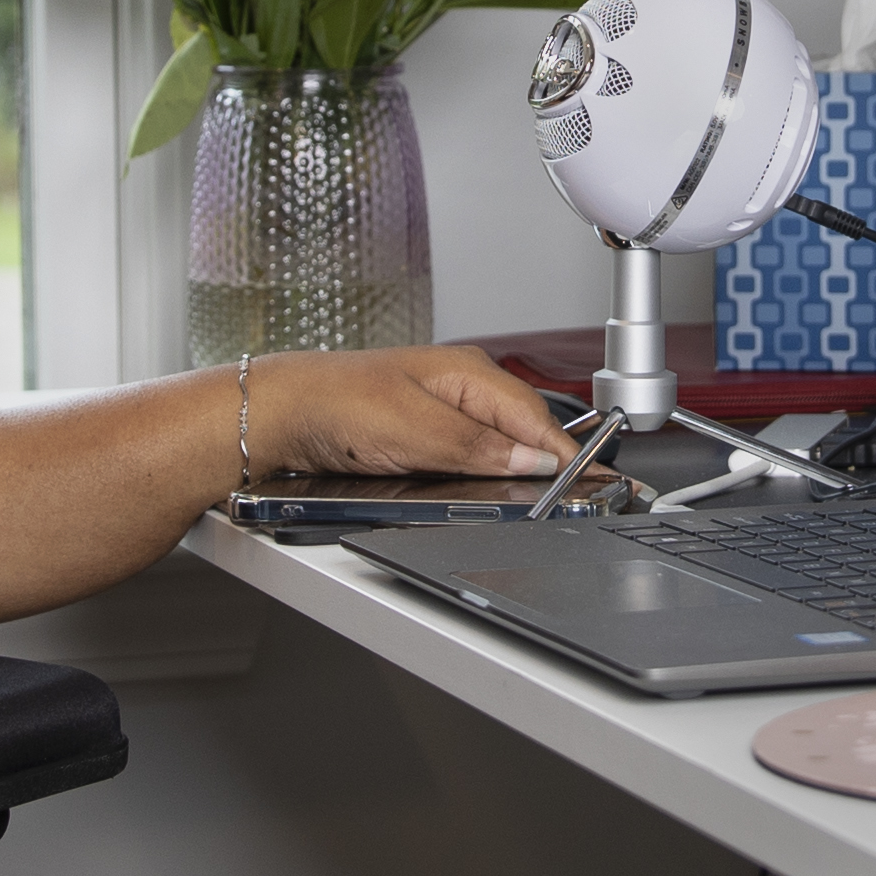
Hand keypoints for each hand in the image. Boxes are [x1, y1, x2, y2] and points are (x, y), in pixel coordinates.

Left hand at [244, 342, 571, 480]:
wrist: (276, 416)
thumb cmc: (333, 403)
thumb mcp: (412, 428)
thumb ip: (476, 447)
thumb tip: (531, 461)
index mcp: (468, 374)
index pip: (538, 422)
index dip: (570, 458)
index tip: (598, 486)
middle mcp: (461, 391)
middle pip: (524, 437)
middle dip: (548, 468)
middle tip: (574, 501)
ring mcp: (443, 416)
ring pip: (498, 452)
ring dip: (515, 476)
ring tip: (539, 500)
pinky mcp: (424, 440)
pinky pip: (470, 463)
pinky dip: (484, 480)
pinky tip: (484, 494)